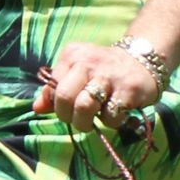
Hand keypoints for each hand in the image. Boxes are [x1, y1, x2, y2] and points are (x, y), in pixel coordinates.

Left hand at [35, 42, 162, 130]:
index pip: (53, 87)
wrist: (143, 61)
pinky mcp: (128, 90)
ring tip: (92, 122)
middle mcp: (88, 63)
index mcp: (72, 56)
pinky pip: (110, 115)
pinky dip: (110, 122)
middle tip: (78, 120)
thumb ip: (56, 89)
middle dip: (68, 116)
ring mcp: (108, 76)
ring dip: (85, 122)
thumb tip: (37, 108)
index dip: (57, 105)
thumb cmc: (104, 71)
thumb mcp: (77, 72)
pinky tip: (115, 114)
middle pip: (65, 97)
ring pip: (84, 107)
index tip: (68, 109)